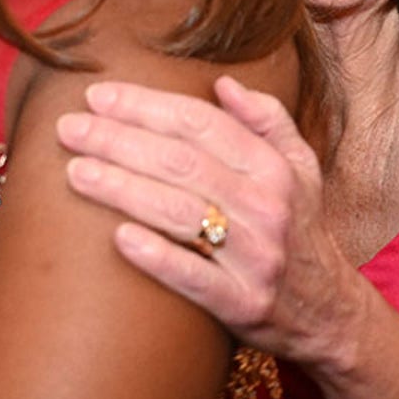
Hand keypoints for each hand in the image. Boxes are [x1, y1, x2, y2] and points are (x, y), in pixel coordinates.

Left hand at [57, 76, 365, 367]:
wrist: (330, 314)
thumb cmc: (302, 231)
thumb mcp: (302, 168)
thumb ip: (268, 120)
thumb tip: (223, 83)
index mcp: (273, 168)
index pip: (200, 123)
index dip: (146, 105)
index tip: (98, 95)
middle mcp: (266, 206)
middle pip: (181, 162)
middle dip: (118, 139)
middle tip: (68, 128)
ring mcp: (255, 257)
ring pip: (180, 212)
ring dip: (123, 188)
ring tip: (75, 172)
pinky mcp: (243, 304)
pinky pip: (194, 277)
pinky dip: (157, 256)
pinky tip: (117, 237)